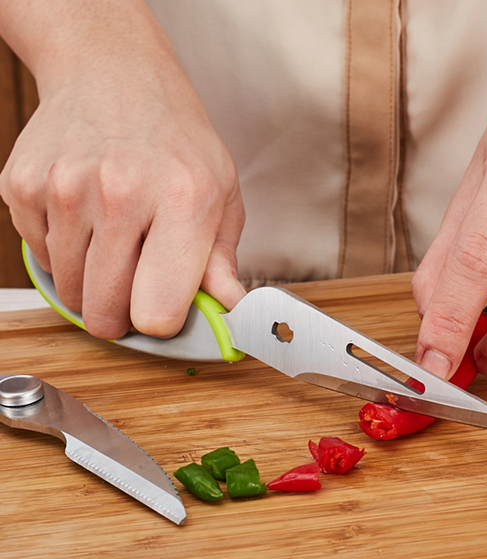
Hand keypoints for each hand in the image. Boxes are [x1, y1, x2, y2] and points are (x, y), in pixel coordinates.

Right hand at [0, 2, 245, 339]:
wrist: (112, 73)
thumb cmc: (175, 138)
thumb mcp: (221, 193)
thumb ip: (220, 259)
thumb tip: (228, 308)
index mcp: (183, 200)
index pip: (159, 310)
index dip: (162, 323)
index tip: (165, 311)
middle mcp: (120, 194)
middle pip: (106, 312)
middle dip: (123, 313)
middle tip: (137, 284)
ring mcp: (65, 189)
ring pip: (70, 292)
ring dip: (93, 283)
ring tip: (115, 241)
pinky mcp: (23, 187)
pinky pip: (42, 259)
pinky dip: (65, 253)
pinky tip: (87, 217)